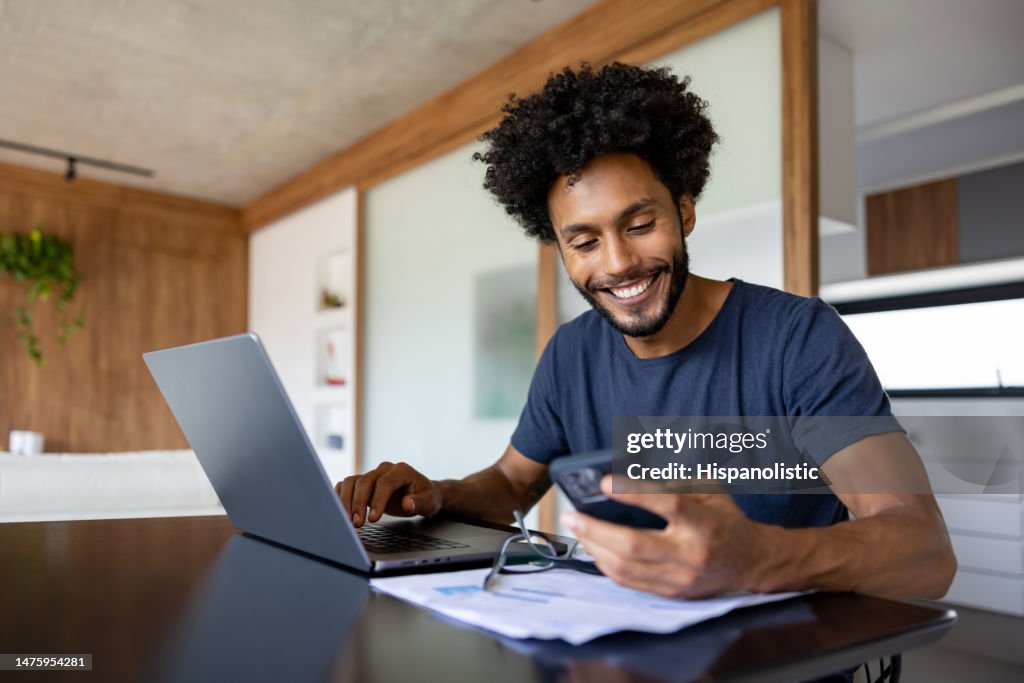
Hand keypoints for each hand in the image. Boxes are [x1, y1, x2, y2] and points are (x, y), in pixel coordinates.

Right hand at [336, 461, 441, 527]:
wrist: (422, 493)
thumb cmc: (426, 496)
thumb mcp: (430, 502)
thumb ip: (419, 502)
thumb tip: (407, 503)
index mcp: (401, 470)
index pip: (385, 483)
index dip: (377, 500)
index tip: (373, 518)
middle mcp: (384, 469)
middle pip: (365, 481)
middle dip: (359, 503)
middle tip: (357, 524)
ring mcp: (372, 475)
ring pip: (352, 482)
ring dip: (346, 501)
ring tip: (348, 521)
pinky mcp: (364, 483)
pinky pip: (347, 485)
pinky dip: (341, 497)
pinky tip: (341, 512)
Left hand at [560, 476, 773, 597]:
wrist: (750, 563)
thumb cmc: (725, 519)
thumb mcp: (709, 490)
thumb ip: (673, 481)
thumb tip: (630, 475)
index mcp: (705, 523)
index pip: (667, 505)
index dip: (634, 493)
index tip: (604, 482)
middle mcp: (691, 554)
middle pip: (634, 545)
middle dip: (596, 529)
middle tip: (572, 514)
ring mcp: (680, 579)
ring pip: (626, 568)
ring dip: (594, 547)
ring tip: (577, 529)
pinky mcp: (671, 593)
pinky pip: (629, 582)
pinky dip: (606, 564)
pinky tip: (594, 547)